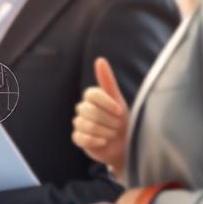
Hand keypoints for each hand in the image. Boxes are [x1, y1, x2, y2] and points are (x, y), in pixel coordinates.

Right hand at [72, 57, 128, 176]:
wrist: (124, 144)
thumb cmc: (121, 120)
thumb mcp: (118, 99)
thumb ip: (107, 80)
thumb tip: (100, 59)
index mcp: (91, 98)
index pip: (91, 94)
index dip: (106, 103)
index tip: (120, 111)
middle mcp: (82, 109)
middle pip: (89, 111)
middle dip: (108, 120)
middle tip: (118, 126)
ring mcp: (79, 123)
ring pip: (86, 125)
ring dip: (105, 132)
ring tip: (112, 134)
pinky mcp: (78, 138)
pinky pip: (81, 138)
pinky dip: (95, 140)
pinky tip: (104, 141)